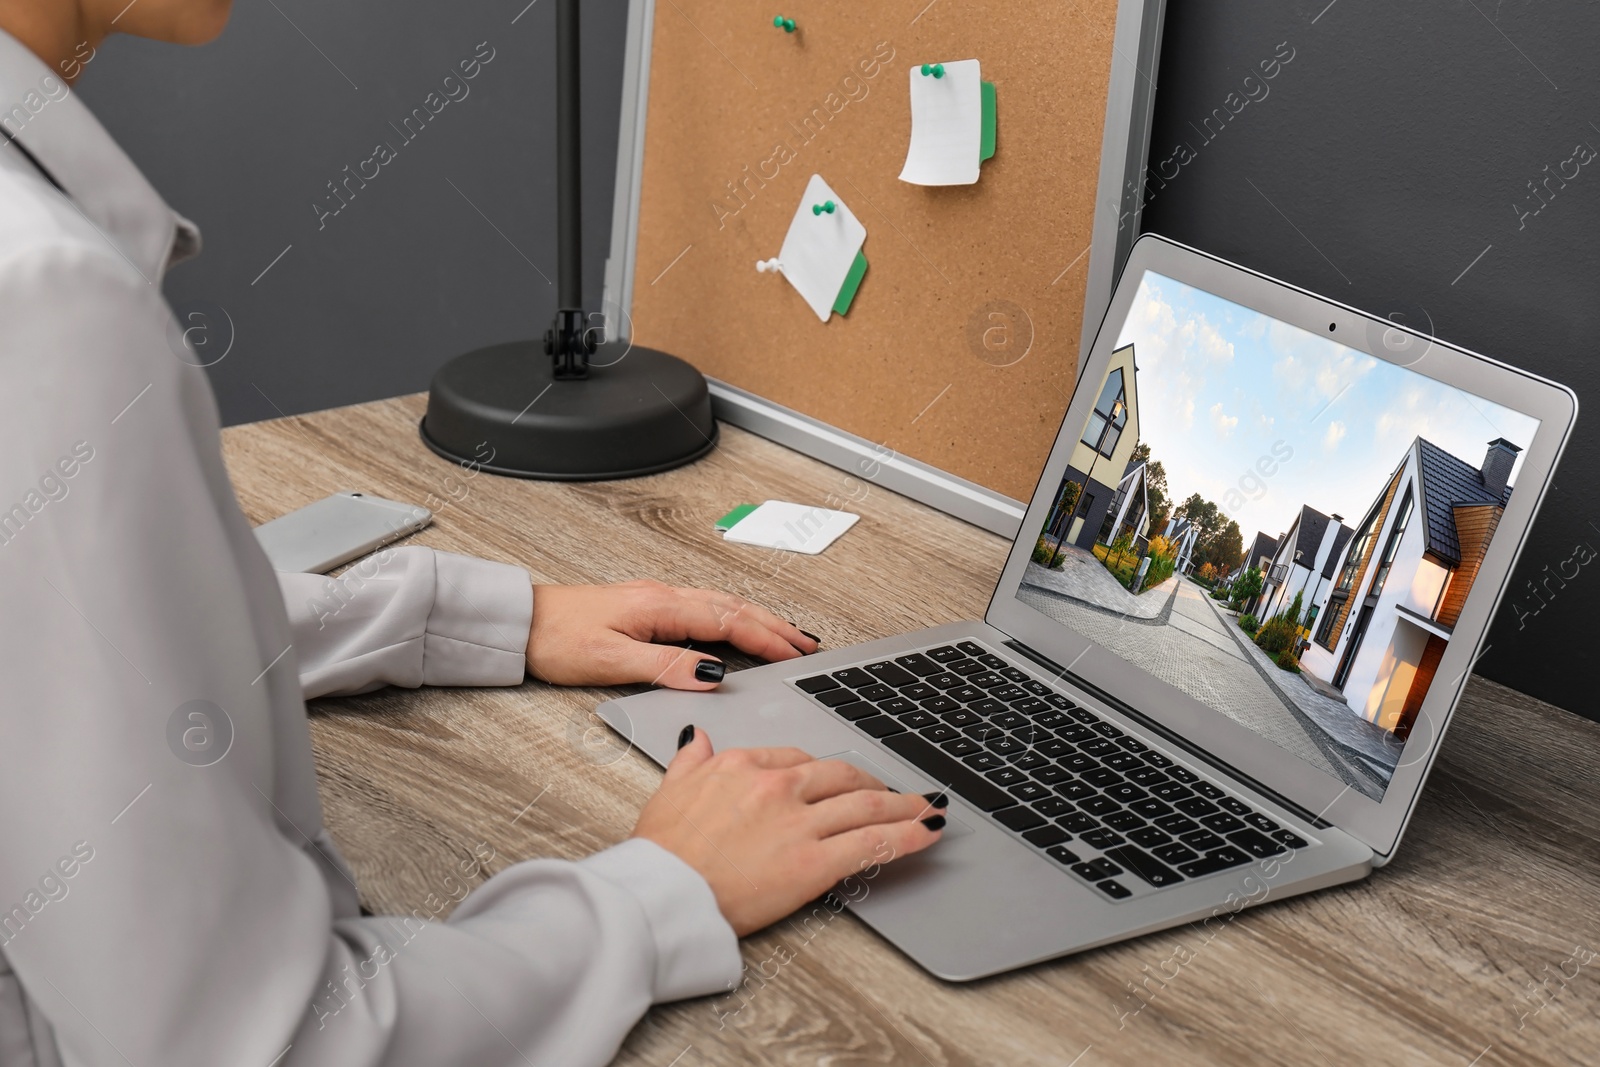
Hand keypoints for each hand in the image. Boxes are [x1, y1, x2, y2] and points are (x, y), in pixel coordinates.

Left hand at [525, 580, 818, 688]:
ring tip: (786, 636)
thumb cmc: (556, 639)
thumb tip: (711, 674)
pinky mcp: (647, 607)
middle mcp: (663, 596)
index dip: (766, 639)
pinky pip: (705, 608)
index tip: (795, 654)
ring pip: (721, 605)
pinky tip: (739, 628)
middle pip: (733, 608)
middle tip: (807, 644)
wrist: (521, 623)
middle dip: (774, 626)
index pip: (728, 621)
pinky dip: (733, 618)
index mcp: (659, 606)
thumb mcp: (610, 660)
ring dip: (758, 619)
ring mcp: (657, 599)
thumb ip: (664, 666)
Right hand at [632, 728, 945, 935]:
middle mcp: (775, 786)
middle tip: (891, 793)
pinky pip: (873, 842)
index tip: (837, 782)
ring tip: (924, 807)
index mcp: (741, 765)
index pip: (797, 759)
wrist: (661, 895)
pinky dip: (908, 835)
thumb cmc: (660, 853)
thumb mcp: (669, 792)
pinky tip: (928, 831)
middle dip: (872, 784)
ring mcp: (798, 822)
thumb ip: (690, 761)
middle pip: (841, 776)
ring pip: (866, 804)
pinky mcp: (814, 861)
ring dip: (904, 805)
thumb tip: (697, 738)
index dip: (825, 774)